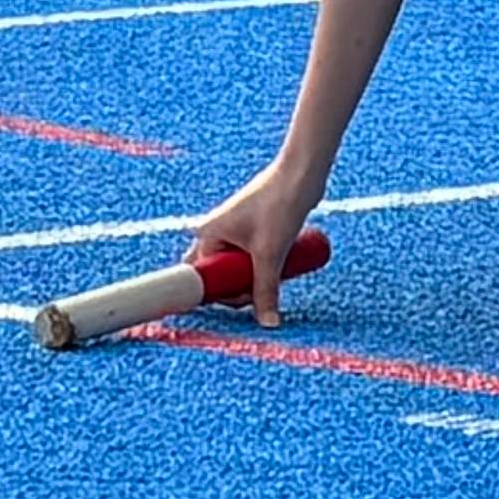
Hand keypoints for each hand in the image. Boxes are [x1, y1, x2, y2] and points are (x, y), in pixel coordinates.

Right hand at [185, 160, 324, 319]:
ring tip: (276, 279)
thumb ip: (266, 291)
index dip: (215, 295)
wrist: (301, 174)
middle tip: (261, 293)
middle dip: (238, 289)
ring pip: (236, 268)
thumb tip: (268, 323)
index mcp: (207, 235)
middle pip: (218, 274)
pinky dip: (261, 269)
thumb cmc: (279, 206)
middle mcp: (214, 233)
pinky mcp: (252, 230)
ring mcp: (233, 231)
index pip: (198, 276)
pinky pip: (249, 258)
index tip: (238, 304)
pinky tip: (279, 274)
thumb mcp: (270, 254)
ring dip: (252, 280)